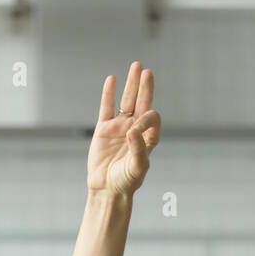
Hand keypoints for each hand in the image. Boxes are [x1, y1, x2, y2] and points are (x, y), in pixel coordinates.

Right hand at [87, 61, 160, 197]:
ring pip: (127, 101)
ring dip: (131, 85)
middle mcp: (135, 129)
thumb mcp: (137, 168)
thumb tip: (132, 131)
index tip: (134, 130)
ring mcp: (119, 127)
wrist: (106, 189)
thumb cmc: (126, 182)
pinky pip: (106, 107)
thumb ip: (139, 150)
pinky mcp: (104, 129)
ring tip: (136, 66)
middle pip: (142, 103)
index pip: (151, 118)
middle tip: (147, 71)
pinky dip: (109, 94)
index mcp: (148, 138)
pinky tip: (112, 80)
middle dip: (145, 87)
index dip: (146, 119)